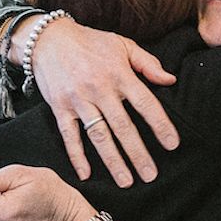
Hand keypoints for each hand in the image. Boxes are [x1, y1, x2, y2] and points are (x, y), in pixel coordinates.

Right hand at [27, 20, 179, 185]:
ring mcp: (78, 100)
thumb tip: (171, 79)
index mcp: (119, 74)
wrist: (48, 39)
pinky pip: (69, 135)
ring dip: (113, 160)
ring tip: (126, 181)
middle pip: (123, 127)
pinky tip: (86, 174)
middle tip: (151, 175)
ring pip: (99, 136)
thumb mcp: (122, 45)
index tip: (172, 145)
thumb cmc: (90, 42)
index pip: (145, 103)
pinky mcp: (60, 108)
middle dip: (138, 153)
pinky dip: (76, 156)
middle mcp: (100, 89)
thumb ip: (147, 63)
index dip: (160, 125)